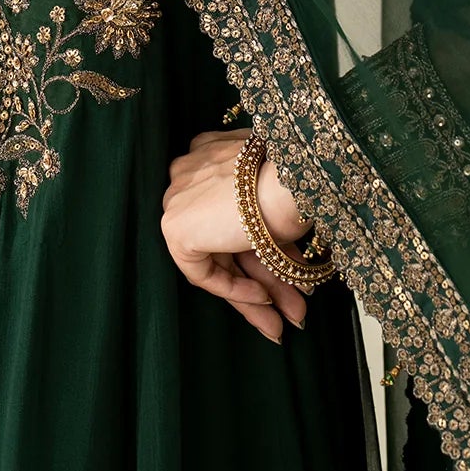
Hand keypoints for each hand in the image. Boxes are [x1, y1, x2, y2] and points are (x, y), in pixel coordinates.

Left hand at [161, 129, 314, 341]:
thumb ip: (271, 223)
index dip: (264, 247)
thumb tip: (287, 255)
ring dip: (260, 291)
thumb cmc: (294, 180)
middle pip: (229, 238)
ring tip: (291, 317)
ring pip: (221, 257)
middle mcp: (190, 172)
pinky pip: (202, 271)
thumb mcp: (280, 198)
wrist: (288, 179)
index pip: (232, 211)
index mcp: (212, 153)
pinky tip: (265, 300)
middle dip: (267, 275)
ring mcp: (179, 198)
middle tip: (294, 303)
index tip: (292, 267)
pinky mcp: (174, 226)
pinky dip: (235, 289)